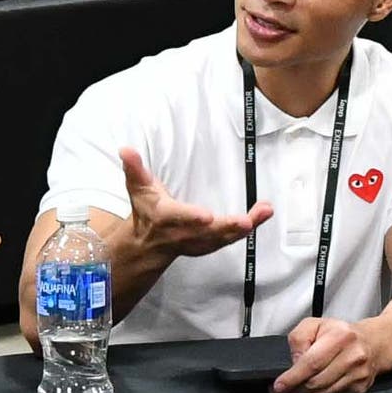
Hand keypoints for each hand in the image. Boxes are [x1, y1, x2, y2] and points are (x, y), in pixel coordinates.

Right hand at [121, 147, 274, 260]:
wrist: (148, 244)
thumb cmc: (146, 210)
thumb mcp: (137, 188)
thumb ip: (134, 168)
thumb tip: (125, 149)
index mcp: (166, 217)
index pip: (179, 218)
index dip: (192, 217)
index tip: (207, 216)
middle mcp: (185, 233)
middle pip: (209, 232)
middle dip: (228, 227)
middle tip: (247, 220)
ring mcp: (200, 241)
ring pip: (225, 237)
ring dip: (247, 225)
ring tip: (266, 211)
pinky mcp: (211, 244)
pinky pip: (233, 237)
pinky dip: (250, 227)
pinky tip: (264, 215)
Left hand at [275, 315, 382, 392]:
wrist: (374, 343)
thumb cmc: (341, 333)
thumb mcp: (315, 324)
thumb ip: (299, 338)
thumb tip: (294, 362)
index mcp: (341, 337)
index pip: (312, 362)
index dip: (292, 377)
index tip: (278, 386)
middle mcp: (353, 356)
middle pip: (316, 381)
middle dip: (294, 388)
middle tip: (281, 390)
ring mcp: (359, 374)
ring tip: (293, 391)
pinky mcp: (360, 388)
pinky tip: (310, 391)